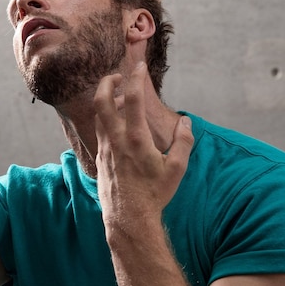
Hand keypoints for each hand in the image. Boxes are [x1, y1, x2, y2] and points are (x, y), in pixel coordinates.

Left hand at [94, 62, 194, 227]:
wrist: (129, 218)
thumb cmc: (155, 194)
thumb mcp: (177, 168)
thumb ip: (183, 141)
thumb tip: (185, 120)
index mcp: (136, 139)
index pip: (133, 98)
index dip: (136, 77)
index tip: (140, 67)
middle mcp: (116, 140)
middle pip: (101, 100)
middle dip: (107, 82)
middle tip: (118, 76)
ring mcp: (104, 149)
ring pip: (99, 116)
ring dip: (109, 102)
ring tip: (124, 102)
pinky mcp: (100, 158)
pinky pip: (100, 131)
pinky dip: (107, 120)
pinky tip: (118, 125)